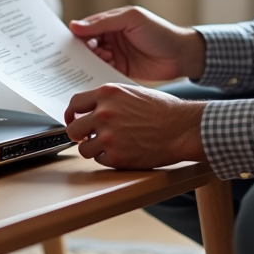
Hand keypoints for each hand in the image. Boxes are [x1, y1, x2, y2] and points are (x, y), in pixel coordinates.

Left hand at [64, 84, 205, 168]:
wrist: (182, 128)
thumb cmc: (164, 110)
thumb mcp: (133, 92)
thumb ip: (111, 99)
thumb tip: (93, 109)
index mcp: (107, 93)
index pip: (75, 104)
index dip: (71, 114)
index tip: (73, 120)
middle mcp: (104, 114)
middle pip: (73, 129)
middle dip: (79, 135)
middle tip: (88, 137)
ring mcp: (108, 136)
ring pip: (84, 149)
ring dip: (94, 148)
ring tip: (111, 145)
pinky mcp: (116, 156)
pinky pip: (100, 160)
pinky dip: (108, 158)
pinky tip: (123, 151)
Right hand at [69, 6, 205, 81]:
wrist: (182, 55)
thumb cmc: (160, 32)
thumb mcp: (131, 19)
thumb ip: (104, 22)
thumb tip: (75, 25)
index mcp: (111, 23)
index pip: (86, 28)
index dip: (74, 35)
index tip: (61, 44)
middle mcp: (110, 39)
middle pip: (86, 47)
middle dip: (79, 53)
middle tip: (73, 59)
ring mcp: (115, 56)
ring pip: (93, 61)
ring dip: (89, 64)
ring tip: (91, 66)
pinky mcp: (120, 71)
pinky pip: (103, 73)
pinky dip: (97, 76)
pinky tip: (95, 78)